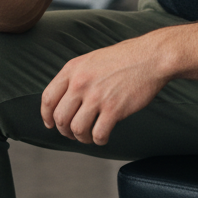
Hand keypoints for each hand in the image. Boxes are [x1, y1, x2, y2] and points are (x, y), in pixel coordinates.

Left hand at [40, 36, 170, 145]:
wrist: (150, 57)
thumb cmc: (124, 58)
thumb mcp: (91, 60)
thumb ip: (76, 77)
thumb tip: (64, 99)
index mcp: (73, 69)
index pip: (48, 98)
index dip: (47, 115)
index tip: (50, 124)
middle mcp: (81, 83)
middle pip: (60, 118)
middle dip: (65, 131)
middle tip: (73, 133)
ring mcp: (96, 96)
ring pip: (77, 129)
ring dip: (82, 138)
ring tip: (89, 136)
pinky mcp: (114, 109)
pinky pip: (98, 134)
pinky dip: (99, 141)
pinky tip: (103, 137)